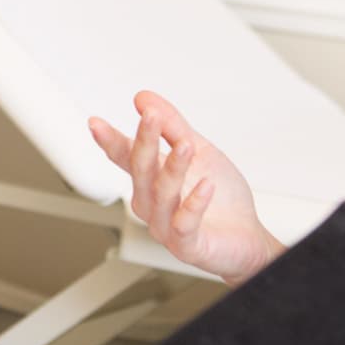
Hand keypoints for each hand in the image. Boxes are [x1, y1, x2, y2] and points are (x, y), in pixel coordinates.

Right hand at [91, 92, 282, 284]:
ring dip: (173, 168)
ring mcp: (166, 226)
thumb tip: (145, 99)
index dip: (111, 141)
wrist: (248, 238)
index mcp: (153, 180)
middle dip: (144, 142)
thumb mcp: (201, 151)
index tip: (96, 123)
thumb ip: (173, 126)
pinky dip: (194, 204)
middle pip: (141, 171)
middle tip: (150, 116)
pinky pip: (184, 224)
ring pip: (161, 195)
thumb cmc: (222, 198)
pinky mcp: (187, 245)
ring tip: (185, 145)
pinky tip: (205, 186)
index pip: (127, 157)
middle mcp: (152, 204)